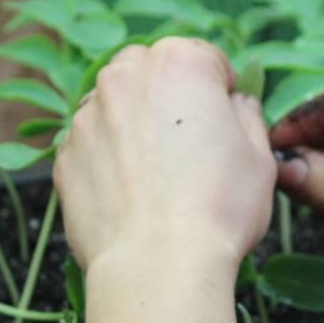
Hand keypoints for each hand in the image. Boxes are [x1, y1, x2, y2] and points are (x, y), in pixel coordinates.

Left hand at [53, 38, 275, 282]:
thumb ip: (247, 114)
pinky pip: (92, 144)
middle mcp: (124, 77)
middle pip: (151, 70)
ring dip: (135, 123)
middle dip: (170, 96)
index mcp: (178, 62)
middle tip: (190, 143)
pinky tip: (131, 193)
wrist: (158, 264)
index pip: (206, 58)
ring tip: (157, 172)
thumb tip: (236, 104)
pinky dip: (108, 157)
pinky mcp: (64, 155)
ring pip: (115, 105)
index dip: (222, 90)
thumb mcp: (259, 154)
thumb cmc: (219, 206)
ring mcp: (86, 116)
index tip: (226, 121)